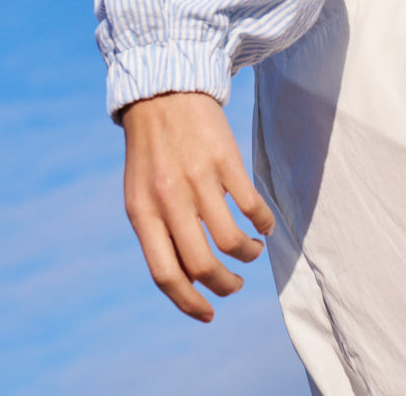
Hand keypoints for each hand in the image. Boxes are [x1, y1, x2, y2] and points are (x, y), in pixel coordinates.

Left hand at [121, 90, 274, 321]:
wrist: (162, 92)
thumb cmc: (151, 151)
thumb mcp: (142, 194)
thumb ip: (159, 233)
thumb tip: (189, 278)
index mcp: (143, 211)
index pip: (165, 273)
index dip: (188, 302)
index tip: (208, 313)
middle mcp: (169, 198)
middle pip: (202, 264)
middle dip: (224, 285)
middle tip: (233, 284)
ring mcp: (199, 178)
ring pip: (231, 239)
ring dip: (247, 255)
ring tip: (251, 252)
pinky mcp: (225, 159)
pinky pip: (251, 205)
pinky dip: (263, 223)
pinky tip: (263, 225)